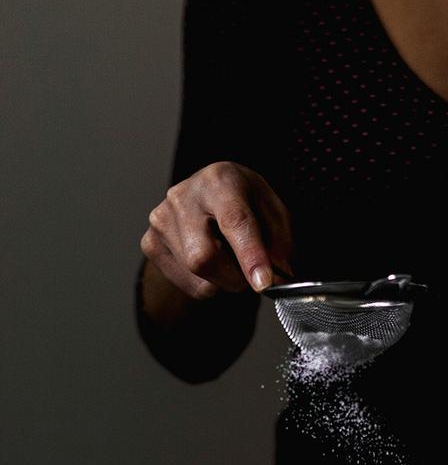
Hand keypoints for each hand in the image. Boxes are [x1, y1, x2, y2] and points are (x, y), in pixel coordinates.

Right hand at [140, 162, 292, 298]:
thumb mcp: (273, 212)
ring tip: (229, 259)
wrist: (207, 198)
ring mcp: (161, 219)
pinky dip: (207, 284)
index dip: (250, 255)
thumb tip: (280, 278)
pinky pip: (187, 283)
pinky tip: (211, 262)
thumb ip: (280, 243)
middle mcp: (184, 196)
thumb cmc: (244, 203)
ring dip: (224, 281)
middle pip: (204, 257)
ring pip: (196, 274)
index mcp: (220, 180)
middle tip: (250, 275)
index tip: (263, 282)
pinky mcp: (150, 242)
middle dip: (234, 277)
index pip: (234, 220)